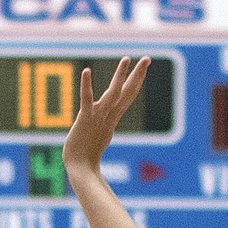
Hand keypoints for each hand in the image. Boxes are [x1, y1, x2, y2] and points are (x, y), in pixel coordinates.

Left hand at [63, 58, 148, 175]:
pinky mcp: (85, 118)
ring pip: (113, 93)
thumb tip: (108, 123)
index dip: (137, 80)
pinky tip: (86, 71)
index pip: (128, 95)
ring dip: (120, 76)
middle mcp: (109, 114)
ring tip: (126, 59)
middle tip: (147, 58)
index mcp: (113, 117)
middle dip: (138, 74)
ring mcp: (98, 115)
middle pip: (127, 92)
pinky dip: (86, 85)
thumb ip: (105, 125)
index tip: (144, 66)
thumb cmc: (87, 155)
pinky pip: (86, 99)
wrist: (80, 169)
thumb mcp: (101, 135)